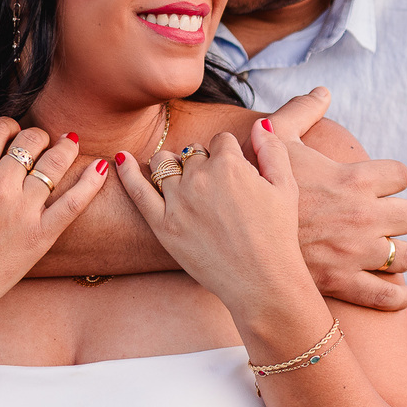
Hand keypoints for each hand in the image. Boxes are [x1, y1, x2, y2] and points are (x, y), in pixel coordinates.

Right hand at [0, 114, 106, 312]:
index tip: (8, 134)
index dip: (6, 126)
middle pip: (31, 140)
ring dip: (64, 147)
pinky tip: (103, 167)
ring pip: (55, 163)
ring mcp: (24, 211)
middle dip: (35, 136)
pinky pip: (75, 202)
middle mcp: (0, 187)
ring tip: (68, 143)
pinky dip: (92, 182)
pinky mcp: (43, 234)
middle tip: (36, 143)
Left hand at [115, 120, 310, 313]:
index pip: (220, 141)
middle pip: (192, 152)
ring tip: (181, 179)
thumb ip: (272, 149)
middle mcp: (199, 177)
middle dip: (202, 163)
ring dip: (171, 164)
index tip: (236, 175)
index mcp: (229, 164)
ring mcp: (177, 201)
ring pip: (163, 163)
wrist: (262, 282)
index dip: (229, 155)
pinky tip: (120, 158)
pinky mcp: (162, 225)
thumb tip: (260, 123)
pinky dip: (126, 171)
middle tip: (216, 190)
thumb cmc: (278, 236)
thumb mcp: (286, 187)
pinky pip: (137, 190)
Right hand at [267, 88, 406, 310]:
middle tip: (383, 218)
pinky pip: (387, 294)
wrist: (235, 235)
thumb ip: (301, 112)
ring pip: (404, 255)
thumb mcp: (277, 141)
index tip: (379, 184)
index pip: (401, 174)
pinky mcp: (344, 282)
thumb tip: (322, 91)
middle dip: (399, 215)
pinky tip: (404, 293)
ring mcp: (356, 252)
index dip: (392, 178)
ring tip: (383, 251)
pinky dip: (400, 296)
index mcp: (354, 179)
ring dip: (398, 253)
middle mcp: (363, 216)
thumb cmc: (256, 186)